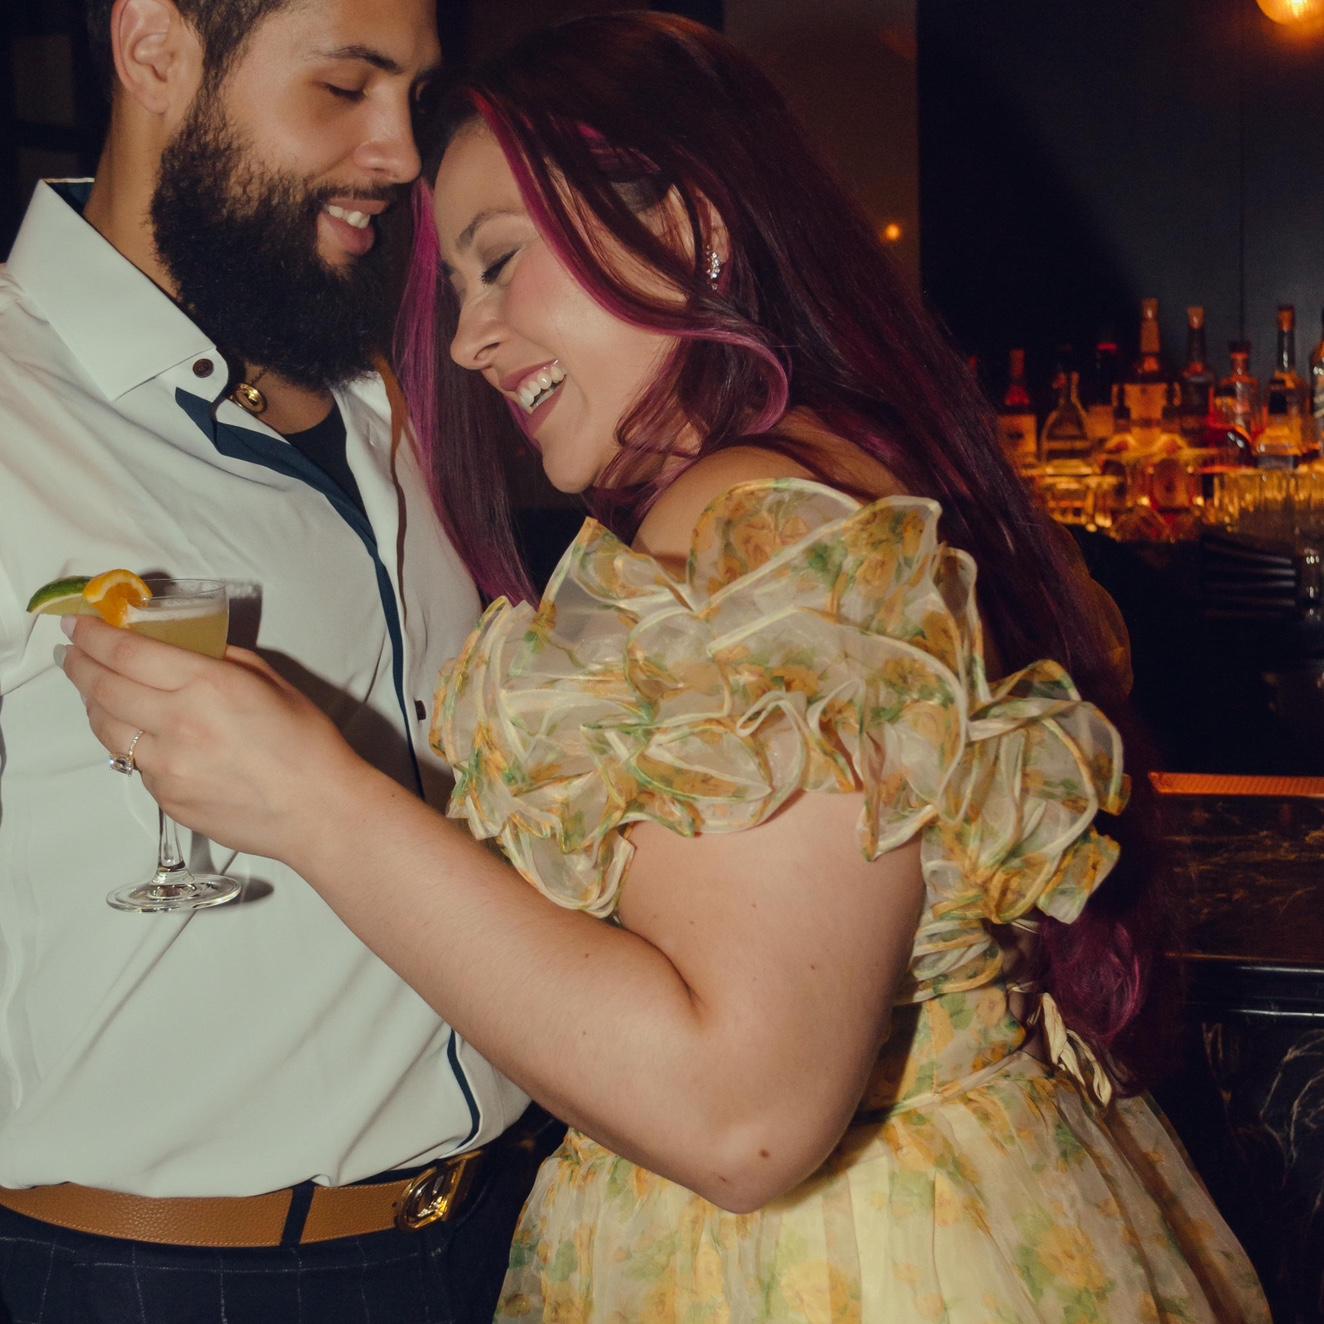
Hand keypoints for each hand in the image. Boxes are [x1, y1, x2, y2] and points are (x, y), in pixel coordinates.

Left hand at [61, 616, 358, 861]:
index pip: (127, 653)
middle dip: (78, 664)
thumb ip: (219, 660)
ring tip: (93, 689)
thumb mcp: (270, 681)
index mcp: (206, 686)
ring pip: (106, 729)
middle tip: (71, 652)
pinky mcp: (166, 799)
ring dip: (93, 703)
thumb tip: (181, 647)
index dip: (93, 635)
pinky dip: (130, 742)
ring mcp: (166, 767)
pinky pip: (135, 763)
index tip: (78, 623)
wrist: (318, 811)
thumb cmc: (307, 744)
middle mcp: (177, 724)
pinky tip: (141, 733)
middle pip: (103, 688)